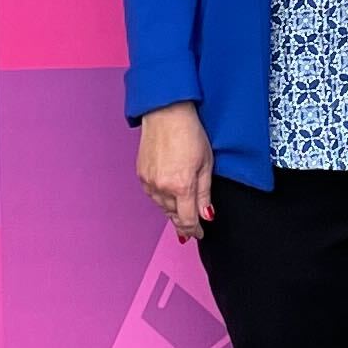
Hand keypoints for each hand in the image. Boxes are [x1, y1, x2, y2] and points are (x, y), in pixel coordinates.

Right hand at [136, 104, 215, 242]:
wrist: (166, 114)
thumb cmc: (189, 133)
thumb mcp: (206, 164)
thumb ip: (205, 194)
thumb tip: (206, 215)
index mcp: (181, 187)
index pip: (187, 220)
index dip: (195, 230)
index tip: (200, 233)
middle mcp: (162, 188)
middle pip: (174, 216)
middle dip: (184, 221)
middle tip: (193, 224)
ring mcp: (149, 182)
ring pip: (162, 207)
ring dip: (173, 210)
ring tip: (182, 208)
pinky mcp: (141, 175)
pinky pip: (152, 195)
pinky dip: (162, 198)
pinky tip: (169, 194)